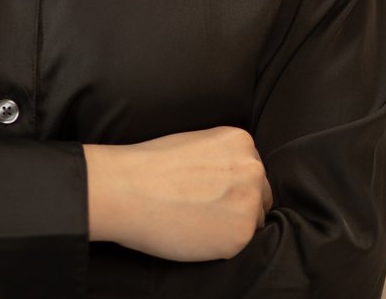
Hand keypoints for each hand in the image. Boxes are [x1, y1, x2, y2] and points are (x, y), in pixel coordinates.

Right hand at [84, 126, 271, 261]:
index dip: (231, 185)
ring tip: (196, 220)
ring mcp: (249, 202)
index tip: (209, 191)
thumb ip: (223, 158)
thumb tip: (233, 180)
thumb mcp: (196, 143)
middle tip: (203, 209)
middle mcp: (253, 169)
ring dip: (232, 225)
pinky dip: (220, 244)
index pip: (252, 170)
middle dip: (237, 204)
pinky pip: (239, 244)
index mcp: (241, 142)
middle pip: (260, 195)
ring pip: (253, 222)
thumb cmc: (150, 166)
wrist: (125, 189)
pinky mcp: (241, 234)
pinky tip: (194, 232)